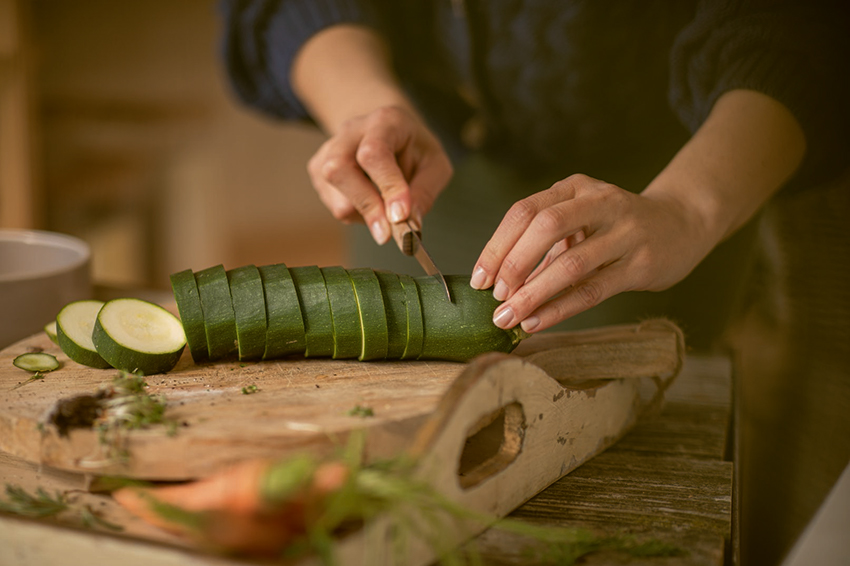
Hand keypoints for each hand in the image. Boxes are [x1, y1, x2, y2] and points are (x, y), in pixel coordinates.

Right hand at [307, 105, 452, 243]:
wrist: (388, 134)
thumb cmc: (414, 150)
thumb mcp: (435, 165)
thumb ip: (425, 192)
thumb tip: (410, 224)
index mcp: (384, 122)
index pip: (375, 153)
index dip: (387, 187)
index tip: (400, 216)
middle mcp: (351, 131)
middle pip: (339, 169)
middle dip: (366, 206)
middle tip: (388, 234)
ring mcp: (329, 149)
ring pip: (335, 195)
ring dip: (364, 214)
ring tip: (386, 205)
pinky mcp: (318, 170)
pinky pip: (334, 204)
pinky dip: (357, 213)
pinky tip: (371, 200)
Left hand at [471, 174, 714, 332]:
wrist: (683, 222)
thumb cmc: (617, 225)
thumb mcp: (580, 217)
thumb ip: (544, 243)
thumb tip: (498, 283)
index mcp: (574, 187)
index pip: (525, 211)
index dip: (497, 246)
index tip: (479, 279)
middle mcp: (599, 202)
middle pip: (545, 227)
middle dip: (513, 265)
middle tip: (495, 297)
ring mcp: (624, 232)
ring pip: (571, 263)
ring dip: (533, 294)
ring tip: (508, 318)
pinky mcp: (641, 263)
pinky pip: (593, 290)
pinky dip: (560, 308)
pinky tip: (537, 322)